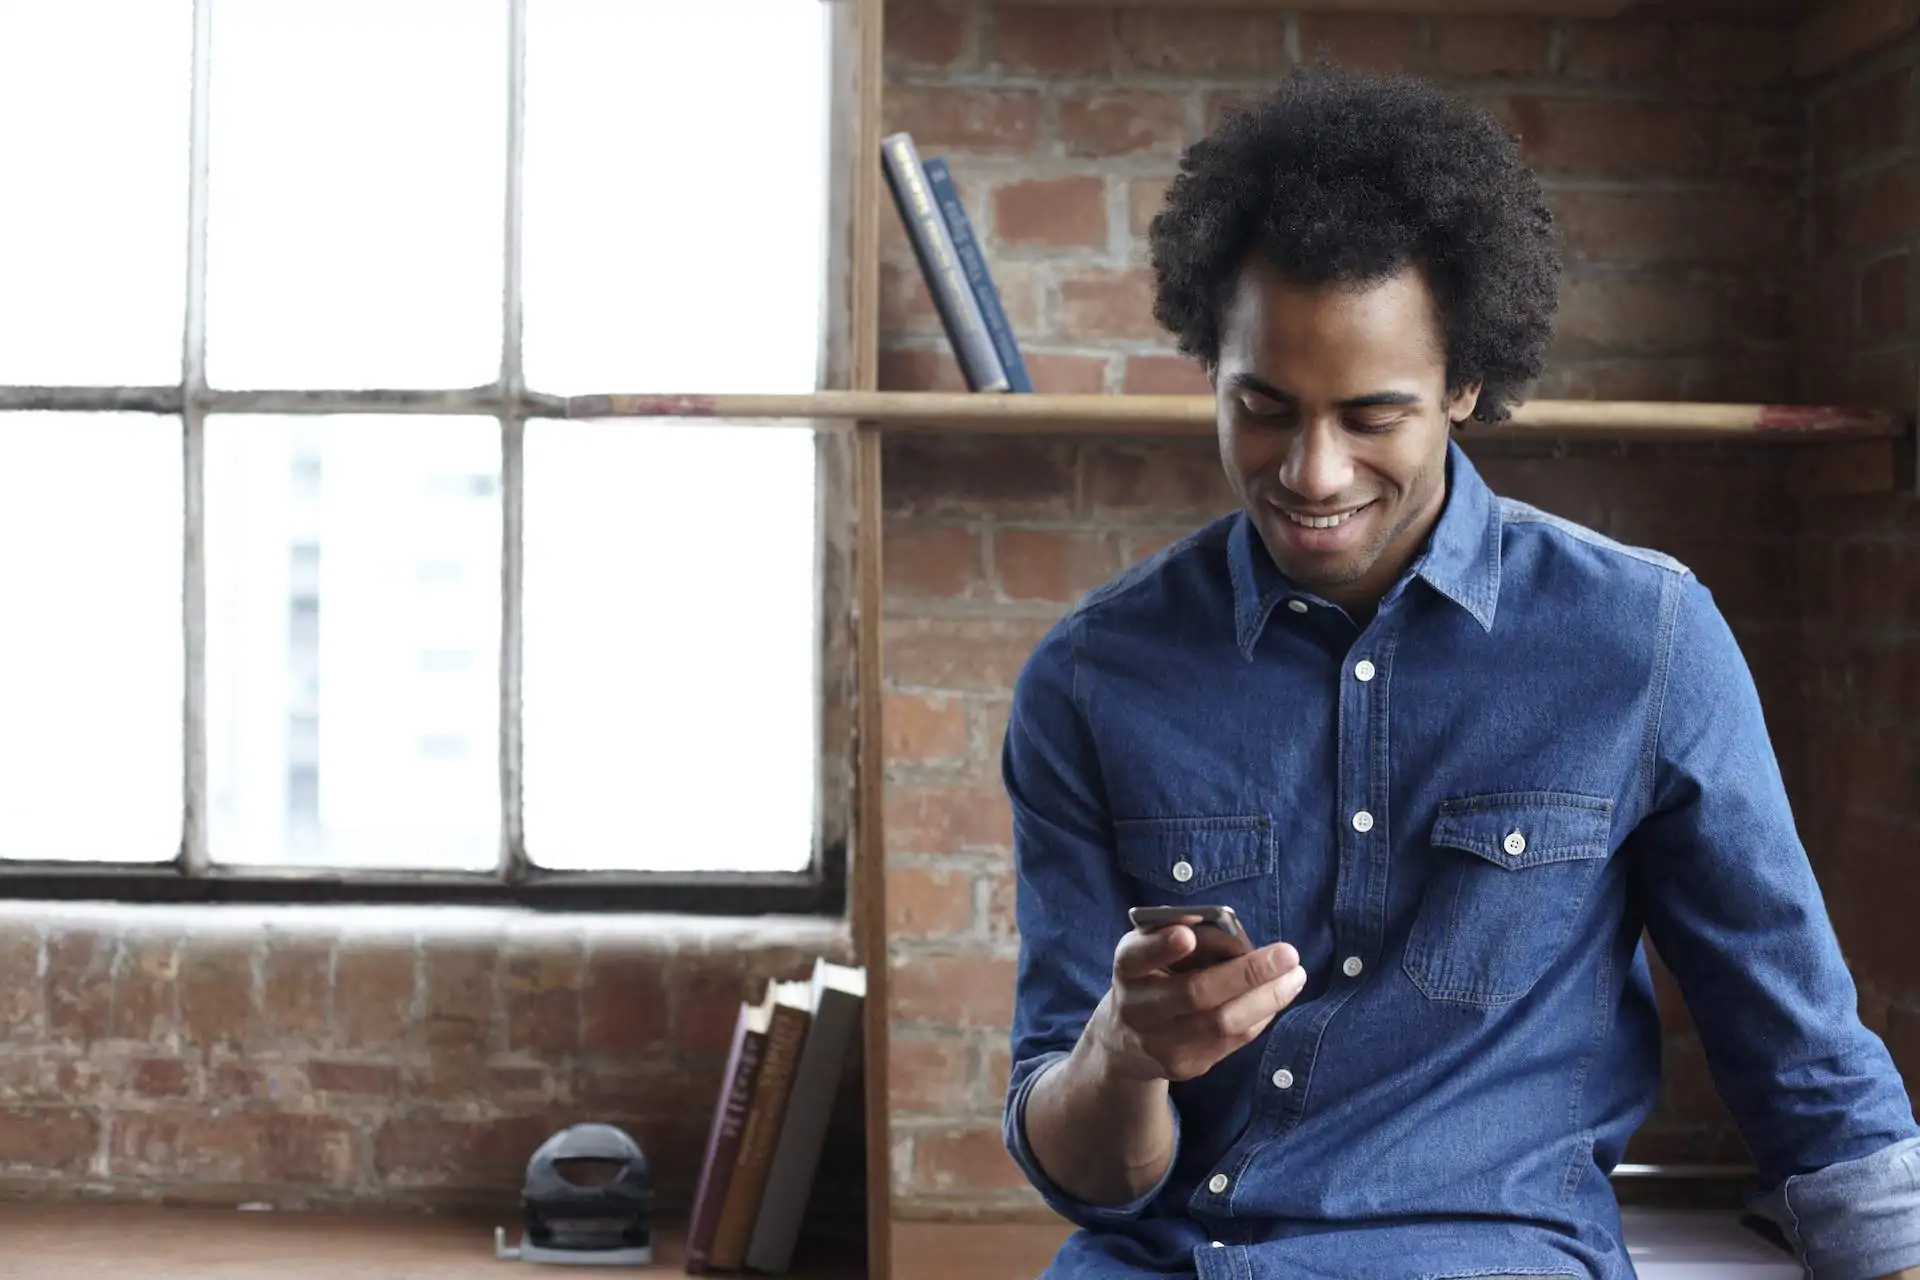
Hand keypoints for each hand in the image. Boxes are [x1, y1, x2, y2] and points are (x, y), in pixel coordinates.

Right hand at [1089, 923, 1305, 1083]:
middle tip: (1288, 953)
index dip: (1161, 947)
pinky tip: (1277, 996)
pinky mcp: (1184, 1066)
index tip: (1187, 935)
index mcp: (1127, 969)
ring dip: (1266, 998)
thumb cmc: (1152, 977)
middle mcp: (1137, 1009)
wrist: (1127, 1040)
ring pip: (1222, 1023)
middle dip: (1246, 973)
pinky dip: (1260, 1015)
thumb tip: (1227, 928)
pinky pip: (1232, 1041)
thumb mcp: (1151, 949)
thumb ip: (1181, 934)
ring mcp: (1160, 1044)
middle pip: (1194, 994)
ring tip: (1296, 975)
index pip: (1137, 957)